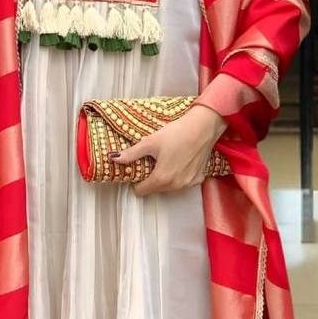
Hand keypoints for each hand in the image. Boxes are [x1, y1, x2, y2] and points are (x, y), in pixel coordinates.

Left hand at [111, 104, 227, 197]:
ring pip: (170, 187)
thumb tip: (114, 158)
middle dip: (151, 178)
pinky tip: (180, 162)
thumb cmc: (178, 133)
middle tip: (152, 161)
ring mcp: (188, 183)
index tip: (139, 169)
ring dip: (165, 178)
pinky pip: (183, 182)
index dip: (136, 181)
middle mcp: (175, 185)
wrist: (203, 127)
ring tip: (166, 160)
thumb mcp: (150, 142)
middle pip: (155, 189)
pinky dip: (180, 175)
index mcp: (161, 178)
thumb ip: (131, 153)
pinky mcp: (198, 178)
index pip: (141, 191)